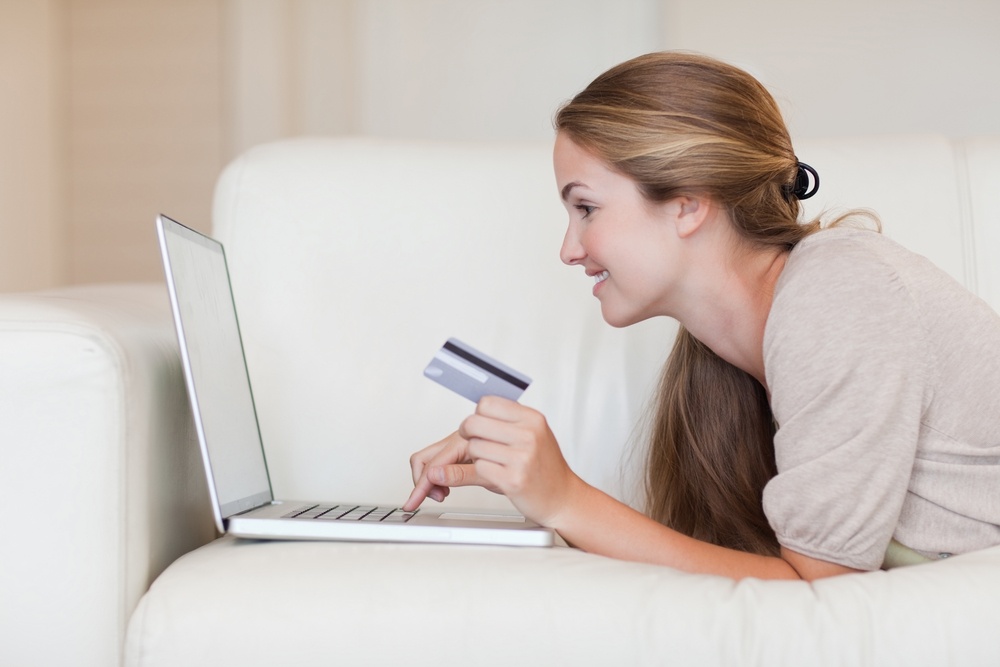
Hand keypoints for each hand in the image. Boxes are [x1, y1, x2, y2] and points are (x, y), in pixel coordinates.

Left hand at [403, 396, 578, 525]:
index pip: (487, 403)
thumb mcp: (535, 433)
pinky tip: (495, 472)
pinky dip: (482, 470)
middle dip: (467, 432)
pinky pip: (479, 467)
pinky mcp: (512, 480)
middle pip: (474, 423)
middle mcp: (528, 435)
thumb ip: (510, 418)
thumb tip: (479, 407)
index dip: (477, 414)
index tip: (479, 423)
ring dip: (476, 455)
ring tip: (491, 459)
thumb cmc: (546, 465)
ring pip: (474, 446)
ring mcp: (521, 458)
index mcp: (532, 419)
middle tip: (473, 440)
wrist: (562, 497)